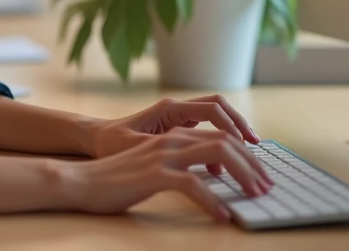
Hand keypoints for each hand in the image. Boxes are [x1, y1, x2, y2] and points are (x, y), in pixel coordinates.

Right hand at [57, 127, 273, 222]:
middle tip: (266, 186)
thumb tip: (215, 176)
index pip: (221, 134)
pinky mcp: (154, 173)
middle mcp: (172, 138)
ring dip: (242, 175)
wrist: (82, 182)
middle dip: (252, 163)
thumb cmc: (119, 178)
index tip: (260, 173)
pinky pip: (193, 184)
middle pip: (225, 139)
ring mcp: (164, 154)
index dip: (246, 152)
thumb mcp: (156, 164)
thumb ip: (183, 162)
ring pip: (216, 152)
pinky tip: (221, 215)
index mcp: (175, 134)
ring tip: (254, 196)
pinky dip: (212, 201)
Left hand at [90, 95, 260, 176]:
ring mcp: (178, 116)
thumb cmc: (110, 143)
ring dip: (232, 133)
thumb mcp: (131, 147)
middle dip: (240, 126)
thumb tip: (182, 152)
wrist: (95, 138)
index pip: (211, 110)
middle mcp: (176, 108)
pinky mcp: (177, 127)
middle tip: (256, 149)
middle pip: (219, 108)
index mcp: (169, 109)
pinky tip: (220, 166)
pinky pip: (205, 129)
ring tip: (245, 157)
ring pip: (215, 117)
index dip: (230, 127)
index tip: (244, 147)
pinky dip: (218, 142)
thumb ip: (158, 148)